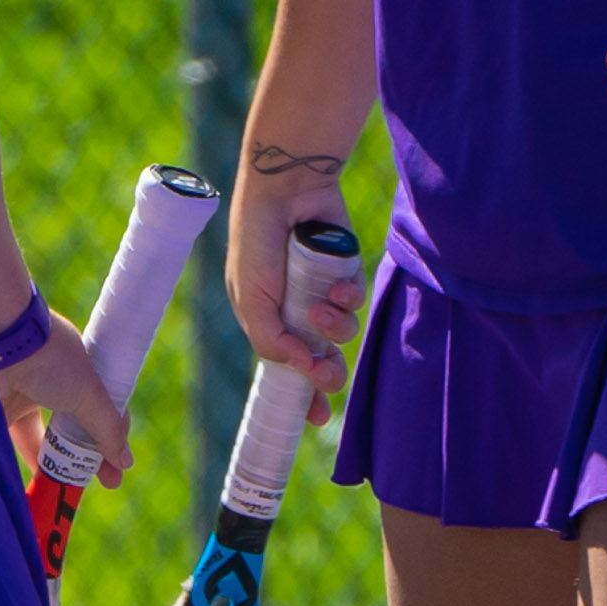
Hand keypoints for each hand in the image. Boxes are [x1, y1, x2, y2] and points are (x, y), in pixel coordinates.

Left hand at [0, 321, 131, 484]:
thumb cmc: (51, 358)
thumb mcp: (89, 392)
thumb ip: (107, 428)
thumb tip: (125, 461)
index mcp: (76, 368)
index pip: (99, 406)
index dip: (111, 434)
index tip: (119, 462)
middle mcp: (50, 380)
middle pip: (72, 425)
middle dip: (87, 454)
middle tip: (103, 482)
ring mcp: (22, 395)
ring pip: (44, 437)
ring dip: (59, 461)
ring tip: (72, 489)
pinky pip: (17, 441)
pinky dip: (30, 461)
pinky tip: (43, 481)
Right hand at [225, 152, 357, 387]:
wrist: (285, 188)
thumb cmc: (257, 242)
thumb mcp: (251, 298)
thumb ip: (271, 339)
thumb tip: (301, 368)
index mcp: (268, 322)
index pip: (287, 369)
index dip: (301, 395)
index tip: (313, 417)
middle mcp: (297, 312)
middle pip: (323, 360)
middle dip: (327, 373)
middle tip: (326, 372)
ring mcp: (322, 293)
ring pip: (342, 333)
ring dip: (334, 329)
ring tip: (321, 309)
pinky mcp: (346, 272)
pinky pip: (355, 300)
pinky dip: (347, 296)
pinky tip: (336, 284)